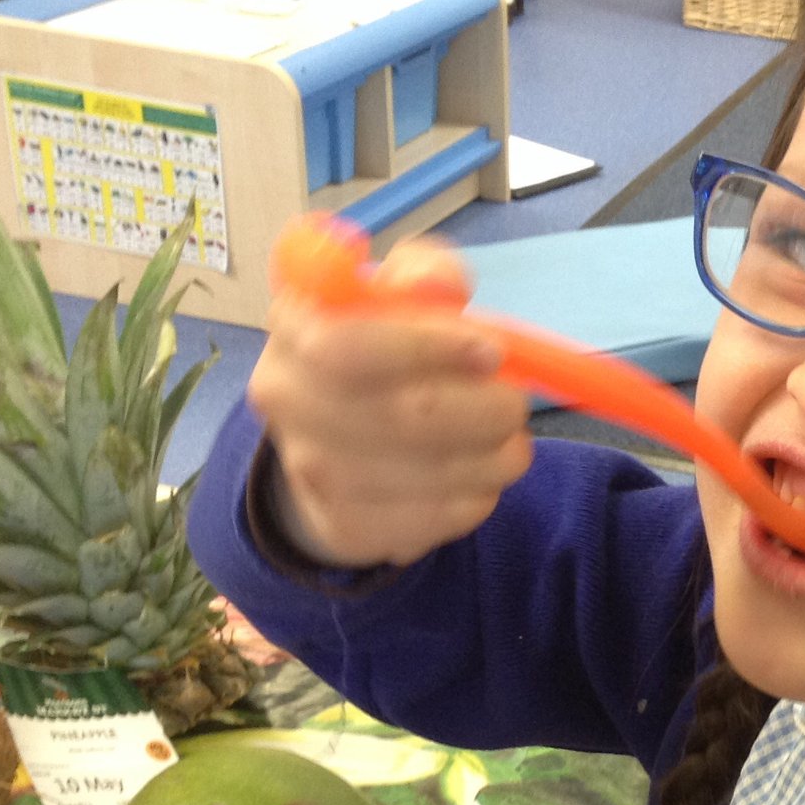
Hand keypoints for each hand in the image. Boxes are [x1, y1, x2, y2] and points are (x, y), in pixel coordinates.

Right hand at [247, 236, 533, 568]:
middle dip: (490, 407)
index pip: (349, 345)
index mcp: (295, 329)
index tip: (493, 349)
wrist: (333, 442)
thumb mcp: (395, 295)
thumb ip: (424, 277)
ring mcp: (315, 474)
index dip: (431, 348)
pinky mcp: (352, 528)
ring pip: (441, 472)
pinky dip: (482, 492)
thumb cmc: (382, 351)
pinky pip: (446, 515)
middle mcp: (288, 403)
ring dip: (499, 453)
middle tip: (516, 401)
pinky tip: (476, 471)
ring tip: (505, 435)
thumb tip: (444, 288)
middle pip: (410, 416)